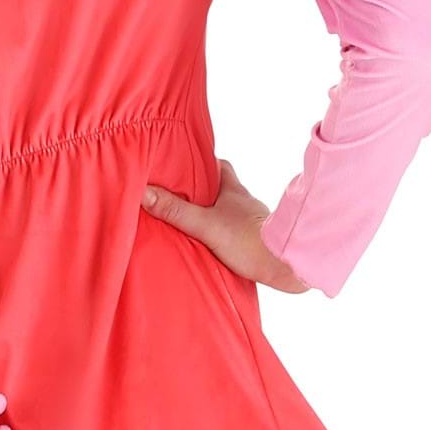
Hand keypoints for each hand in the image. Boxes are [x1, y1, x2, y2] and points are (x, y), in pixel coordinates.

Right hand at [141, 158, 307, 293]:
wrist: (284, 266)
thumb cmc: (249, 241)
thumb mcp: (205, 225)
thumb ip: (176, 210)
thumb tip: (145, 192)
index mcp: (233, 190)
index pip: (219, 165)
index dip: (202, 163)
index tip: (184, 165)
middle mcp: (244, 202)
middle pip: (222, 189)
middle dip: (203, 191)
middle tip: (181, 196)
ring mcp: (252, 222)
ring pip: (229, 212)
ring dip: (213, 215)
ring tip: (191, 222)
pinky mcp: (256, 241)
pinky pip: (235, 232)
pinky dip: (223, 234)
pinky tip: (212, 245)